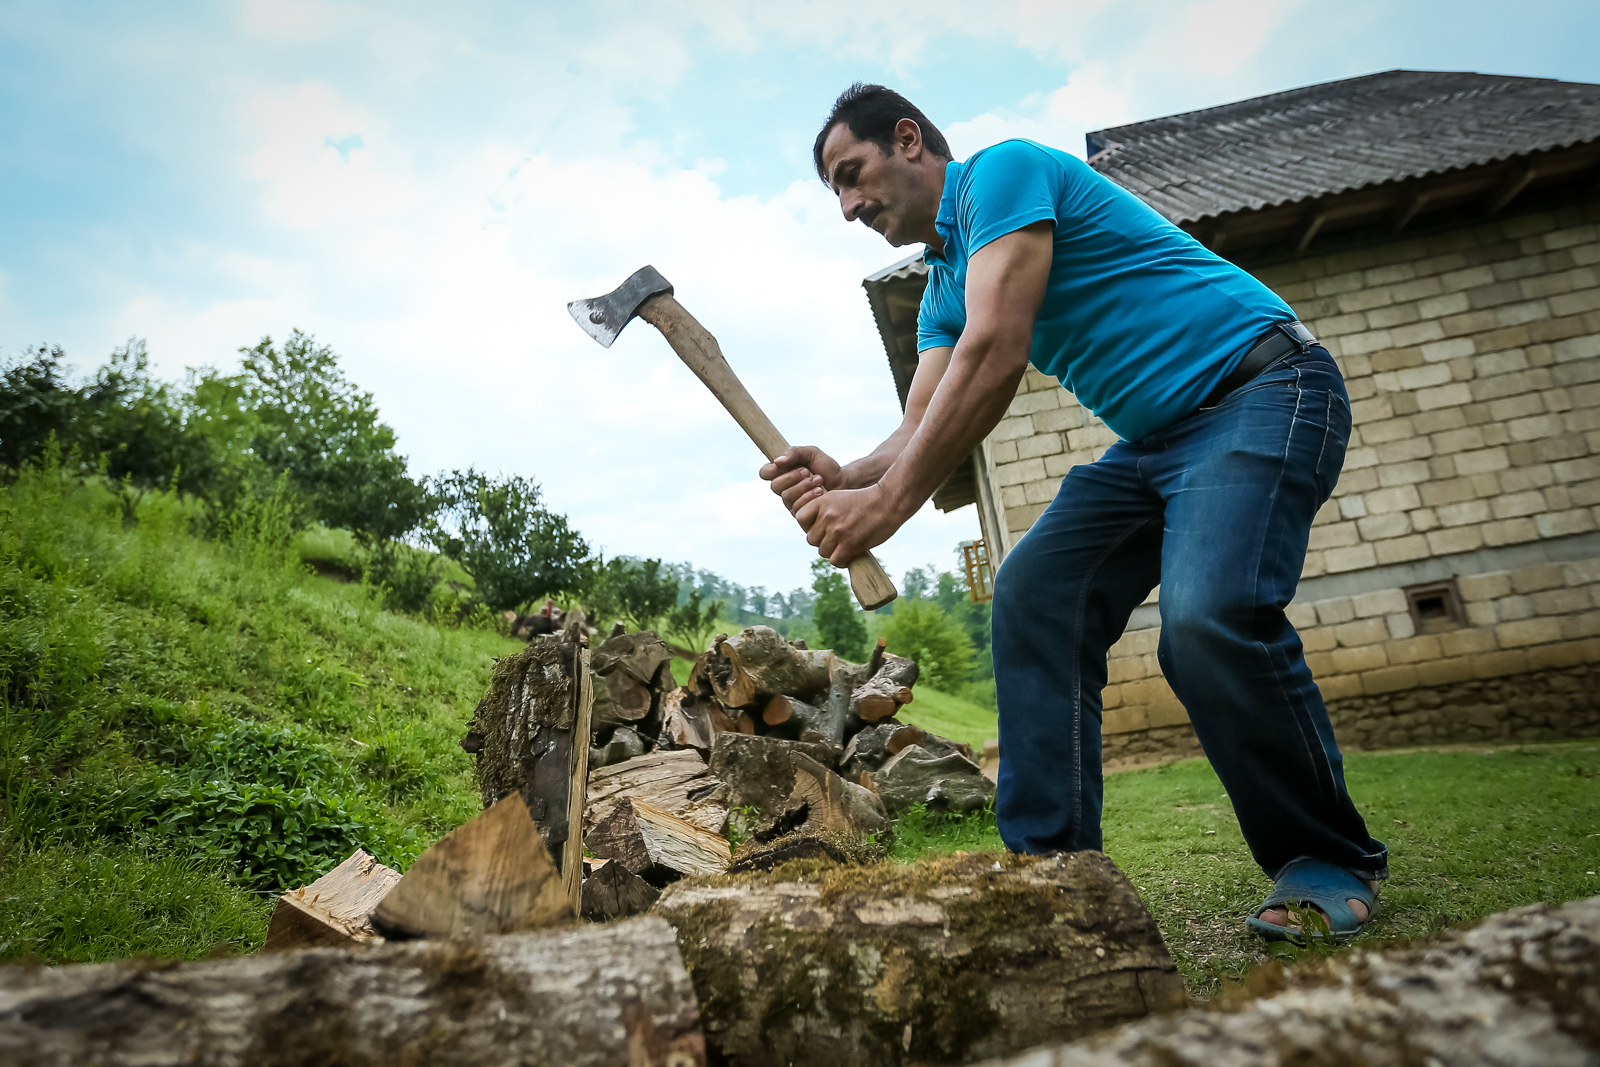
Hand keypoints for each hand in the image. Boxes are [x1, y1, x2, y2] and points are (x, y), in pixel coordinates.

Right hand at [759, 445, 842, 517]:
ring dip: (803, 487)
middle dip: (792, 477)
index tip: (783, 465)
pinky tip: (821, 492)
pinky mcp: (802, 515)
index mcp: (784, 473)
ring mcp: (792, 503)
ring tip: (819, 481)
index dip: (770, 470)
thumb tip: (778, 461)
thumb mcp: (812, 453)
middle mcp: (785, 489)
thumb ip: (795, 452)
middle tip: (808, 472)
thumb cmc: (828, 469)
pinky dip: (809, 498)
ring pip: (786, 497)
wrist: (846, 483)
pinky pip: (797, 509)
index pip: (765, 473)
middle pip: (775, 486)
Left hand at [795, 484, 909, 565]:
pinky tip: (850, 555)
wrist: (888, 502)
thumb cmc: (866, 501)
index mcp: (822, 502)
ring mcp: (837, 531)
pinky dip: (842, 561)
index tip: (820, 527)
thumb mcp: (839, 498)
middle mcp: (827, 516)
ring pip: (823, 551)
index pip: (800, 518)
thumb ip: (824, 511)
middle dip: (822, 541)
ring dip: (833, 552)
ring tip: (845, 546)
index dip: (809, 525)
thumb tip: (813, 532)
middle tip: (836, 539)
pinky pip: (835, 560)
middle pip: (812, 539)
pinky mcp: (849, 544)